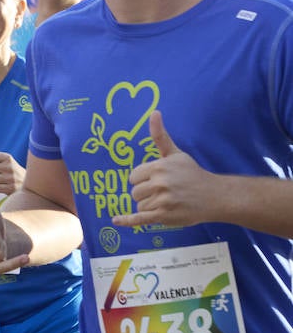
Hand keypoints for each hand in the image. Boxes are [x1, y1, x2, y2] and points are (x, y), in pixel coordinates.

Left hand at [113, 112, 215, 228]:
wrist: (215, 196)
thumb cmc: (192, 174)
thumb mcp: (175, 154)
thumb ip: (160, 136)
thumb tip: (154, 112)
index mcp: (159, 167)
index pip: (133, 177)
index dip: (143, 180)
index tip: (158, 181)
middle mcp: (160, 183)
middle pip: (134, 192)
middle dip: (146, 193)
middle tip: (166, 193)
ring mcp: (162, 201)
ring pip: (140, 205)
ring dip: (150, 206)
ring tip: (169, 202)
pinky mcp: (165, 216)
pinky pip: (140, 219)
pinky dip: (127, 220)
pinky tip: (116, 220)